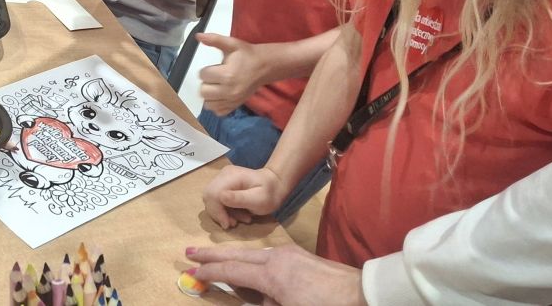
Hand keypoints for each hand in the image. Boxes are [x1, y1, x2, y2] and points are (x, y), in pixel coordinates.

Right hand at [185, 244, 365, 305]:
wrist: (362, 295)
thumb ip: (265, 305)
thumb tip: (254, 299)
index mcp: (271, 275)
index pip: (231, 271)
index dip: (209, 272)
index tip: (192, 272)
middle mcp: (276, 258)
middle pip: (236, 254)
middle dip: (211, 254)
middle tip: (188, 252)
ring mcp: (289, 254)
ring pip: (251, 253)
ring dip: (230, 255)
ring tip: (212, 257)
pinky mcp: (299, 255)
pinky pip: (266, 255)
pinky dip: (250, 259)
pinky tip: (248, 266)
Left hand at [197, 33, 268, 115]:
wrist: (264, 66)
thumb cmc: (247, 55)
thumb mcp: (232, 44)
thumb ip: (214, 40)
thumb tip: (198, 36)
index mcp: (227, 74)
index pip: (203, 76)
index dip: (206, 70)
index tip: (214, 67)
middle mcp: (229, 90)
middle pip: (203, 92)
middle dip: (206, 83)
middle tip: (214, 77)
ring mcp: (233, 100)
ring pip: (208, 104)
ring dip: (209, 95)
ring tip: (217, 86)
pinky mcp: (235, 106)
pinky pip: (218, 111)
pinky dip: (216, 105)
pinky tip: (220, 95)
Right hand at [201, 165, 288, 228]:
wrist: (274, 186)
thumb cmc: (269, 193)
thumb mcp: (259, 199)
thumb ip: (240, 199)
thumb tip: (220, 197)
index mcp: (232, 176)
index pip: (213, 193)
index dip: (216, 211)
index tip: (227, 224)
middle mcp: (224, 174)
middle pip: (209, 195)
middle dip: (218, 213)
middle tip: (232, 223)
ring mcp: (222, 178)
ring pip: (211, 199)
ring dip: (222, 213)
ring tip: (238, 220)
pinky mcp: (223, 184)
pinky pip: (216, 199)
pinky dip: (224, 210)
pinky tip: (237, 215)